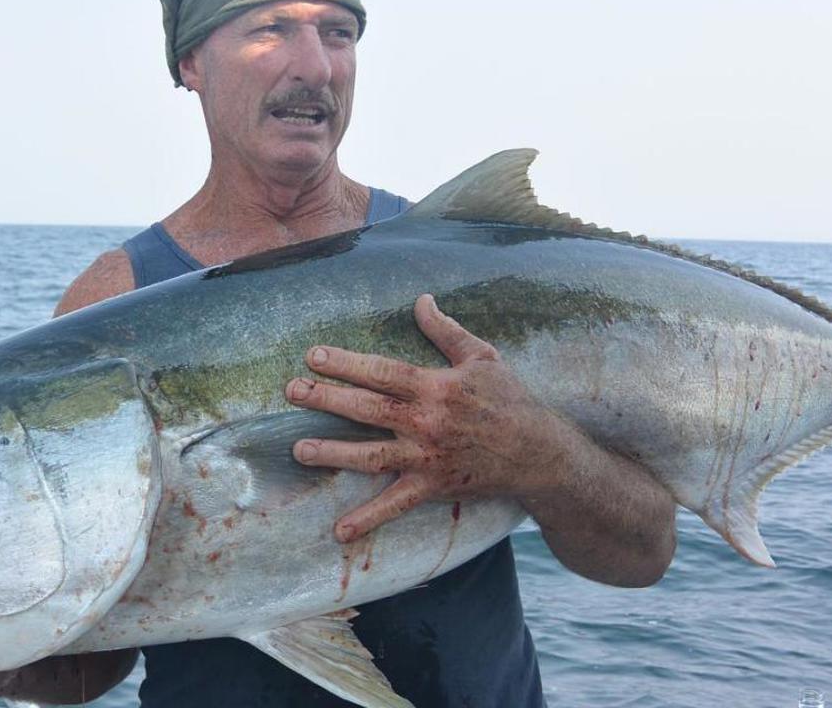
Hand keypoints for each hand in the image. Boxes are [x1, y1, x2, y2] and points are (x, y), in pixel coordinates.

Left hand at [285, 294, 573, 542]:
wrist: (538, 452)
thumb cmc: (510, 399)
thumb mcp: (482, 357)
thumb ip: (446, 330)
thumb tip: (420, 300)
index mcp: (436, 387)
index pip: (383, 371)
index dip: (347, 363)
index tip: (313, 355)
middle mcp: (427, 422)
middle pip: (369, 409)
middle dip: (327, 399)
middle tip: (292, 391)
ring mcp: (427, 457)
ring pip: (372, 455)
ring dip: (334, 453)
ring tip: (298, 450)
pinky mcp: (432, 486)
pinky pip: (395, 505)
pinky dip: (368, 519)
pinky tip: (340, 531)